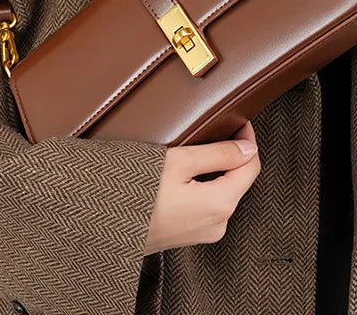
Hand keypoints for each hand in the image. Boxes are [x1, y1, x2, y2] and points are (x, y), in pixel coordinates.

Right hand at [144, 120, 260, 254]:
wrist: (104, 226)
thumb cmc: (137, 192)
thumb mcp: (179, 162)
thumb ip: (218, 154)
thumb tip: (248, 147)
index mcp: (220, 204)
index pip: (251, 167)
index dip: (248, 140)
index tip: (239, 121)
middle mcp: (218, 223)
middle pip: (240, 181)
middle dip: (235, 154)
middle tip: (222, 128)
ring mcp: (204, 233)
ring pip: (224, 193)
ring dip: (220, 169)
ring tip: (204, 147)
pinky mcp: (190, 235)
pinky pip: (209, 204)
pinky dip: (207, 185)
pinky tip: (190, 173)